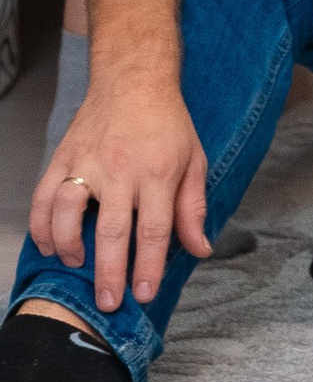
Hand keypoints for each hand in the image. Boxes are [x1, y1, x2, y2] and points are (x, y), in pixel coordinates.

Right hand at [31, 65, 211, 311]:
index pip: (154, 230)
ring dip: (69, 245)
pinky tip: (48, 245)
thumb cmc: (167, 123)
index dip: (149, 266)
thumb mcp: (194, 160)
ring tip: (75, 266)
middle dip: (109, 271)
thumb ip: (193, 208)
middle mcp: (120, 169)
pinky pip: (44, 196)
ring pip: (68, 211)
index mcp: (157, 172)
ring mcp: (87, 163)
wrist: (133, 79)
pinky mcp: (64, 157)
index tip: (144, 294)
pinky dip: (42, 224)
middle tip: (107, 302)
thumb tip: (201, 250)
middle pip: (112, 229)